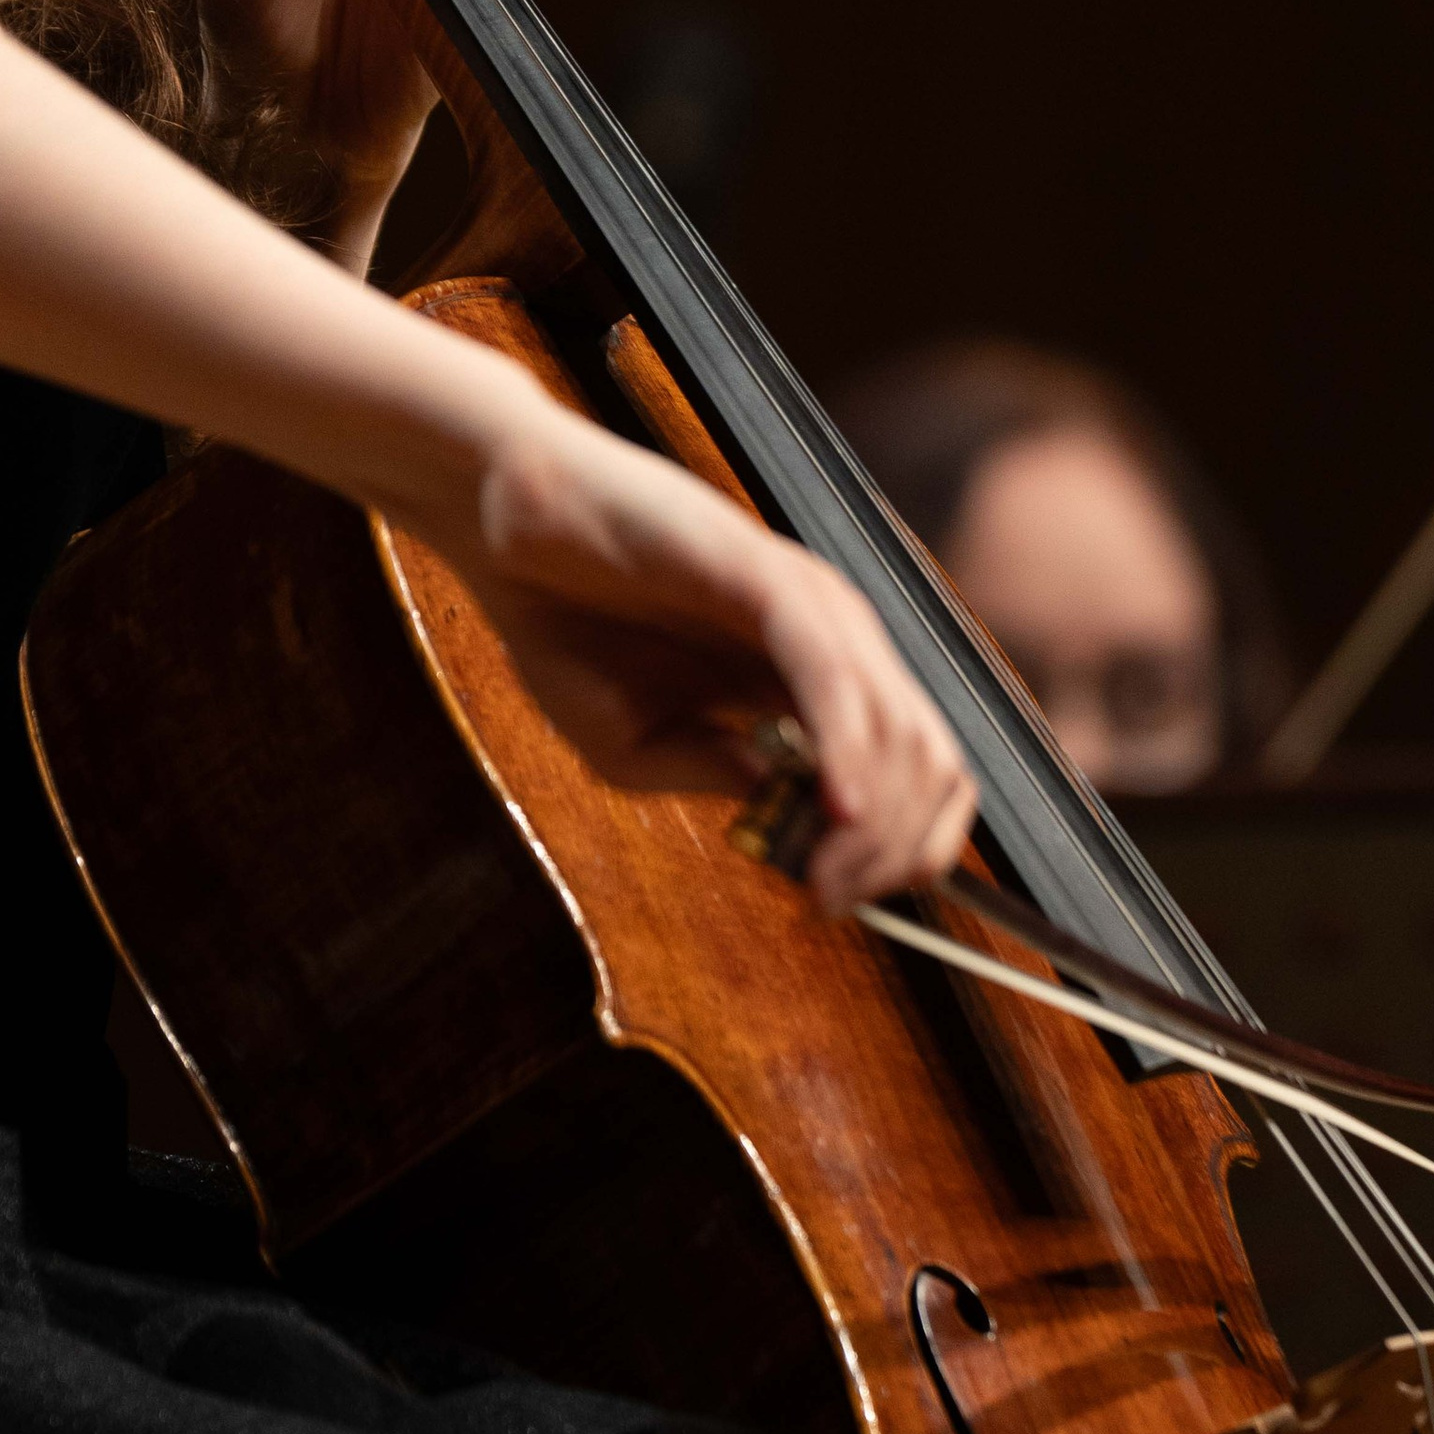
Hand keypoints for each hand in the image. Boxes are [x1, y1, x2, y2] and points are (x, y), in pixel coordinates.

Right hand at [405, 400, 977, 907]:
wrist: (505, 535)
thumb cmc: (568, 629)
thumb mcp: (637, 747)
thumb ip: (720, 778)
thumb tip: (802, 825)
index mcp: (813, 679)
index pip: (915, 774)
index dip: (901, 851)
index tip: (838, 898)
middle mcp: (831, 639)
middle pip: (929, 761)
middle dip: (894, 851)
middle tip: (829, 897)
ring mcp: (807, 603)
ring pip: (899, 724)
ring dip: (878, 819)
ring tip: (824, 873)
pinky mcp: (762, 574)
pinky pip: (831, 672)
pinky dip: (847, 749)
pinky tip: (833, 807)